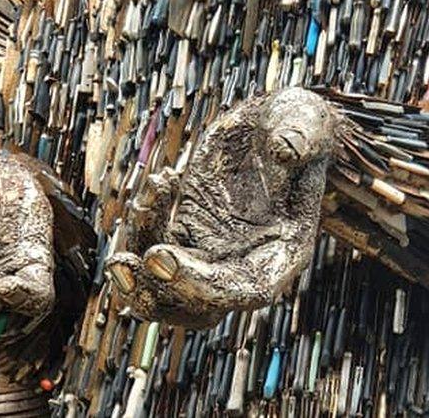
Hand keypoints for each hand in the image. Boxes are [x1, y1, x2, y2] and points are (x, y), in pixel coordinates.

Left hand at [105, 88, 341, 327]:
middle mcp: (247, 263)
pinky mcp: (189, 232)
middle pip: (201, 307)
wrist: (273, 124)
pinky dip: (145, 224)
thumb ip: (301, 136)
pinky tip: (160, 182)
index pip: (246, 290)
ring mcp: (213, 252)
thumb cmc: (297, 124)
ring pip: (169, 288)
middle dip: (157, 294)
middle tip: (122, 264)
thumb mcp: (305, 121)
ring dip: (137, 273)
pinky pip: (156, 246)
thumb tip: (287, 149)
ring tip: (138, 207)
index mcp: (284, 250)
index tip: (160, 256)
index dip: (202, 284)